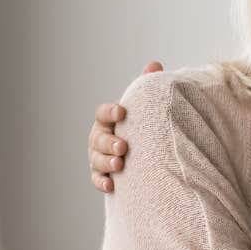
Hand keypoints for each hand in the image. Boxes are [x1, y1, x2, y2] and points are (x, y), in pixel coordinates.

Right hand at [88, 61, 163, 191]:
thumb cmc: (144, 125)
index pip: (102, 113)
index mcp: (109, 119)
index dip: (110, 111)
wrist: (146, 153)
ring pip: (95, 159)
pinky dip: (102, 182)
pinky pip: (97, 179)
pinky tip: (112, 185)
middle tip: (123, 146)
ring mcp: (98, 157)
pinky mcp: (102, 175)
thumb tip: (155, 64)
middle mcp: (100, 137)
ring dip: (106, 162)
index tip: (122, 112)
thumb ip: (148, 87)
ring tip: (120, 165)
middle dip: (109, 142)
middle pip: (98, 138)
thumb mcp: (146, 107)